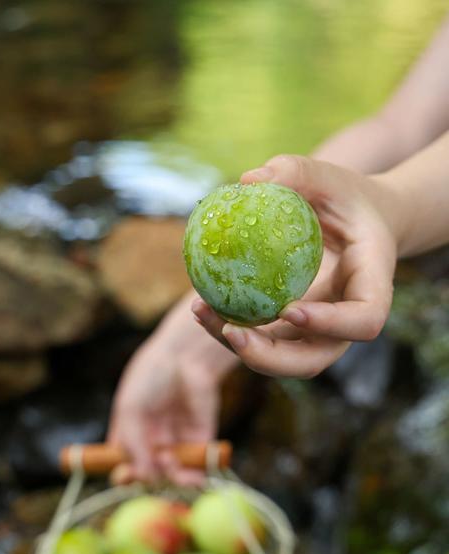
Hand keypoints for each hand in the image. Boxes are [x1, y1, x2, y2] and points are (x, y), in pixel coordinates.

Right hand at [108, 294, 237, 484]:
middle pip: (149, 473)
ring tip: (169, 459)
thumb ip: (133, 444)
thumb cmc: (150, 377)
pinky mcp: (201, 439)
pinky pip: (198, 465)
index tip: (124, 478)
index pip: (124, 464)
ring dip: (170, 476)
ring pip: (173, 474)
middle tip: (148, 473)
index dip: (124, 476)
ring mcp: (177, 441)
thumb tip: (143, 477)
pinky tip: (193, 476)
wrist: (185, 356)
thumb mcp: (130, 408)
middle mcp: (153, 441)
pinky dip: (195, 476)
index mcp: (131, 433)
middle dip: (148, 478)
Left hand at [193, 155, 397, 378]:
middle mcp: (347, 319)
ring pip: (284, 361)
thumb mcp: (329, 176)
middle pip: (316, 359)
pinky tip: (201, 306)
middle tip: (232, 333)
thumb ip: (297, 171)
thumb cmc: (346, 197)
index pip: (364, 320)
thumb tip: (248, 181)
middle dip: (272, 358)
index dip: (330, 324)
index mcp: (372, 284)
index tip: (290, 308)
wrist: (359, 223)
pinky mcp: (294, 332)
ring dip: (241, 348)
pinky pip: (264, 342)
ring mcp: (320, 332)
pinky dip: (231, 332)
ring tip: (202, 312)